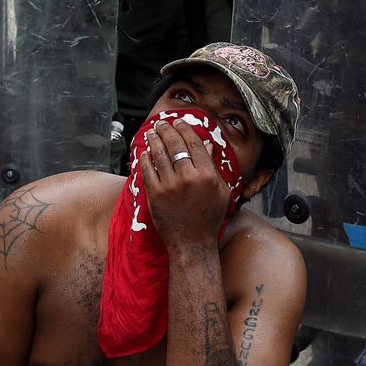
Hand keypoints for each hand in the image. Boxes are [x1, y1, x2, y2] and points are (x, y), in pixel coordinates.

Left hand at [139, 120, 228, 251]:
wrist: (192, 243)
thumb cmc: (208, 219)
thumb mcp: (221, 192)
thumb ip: (214, 167)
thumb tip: (207, 145)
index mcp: (208, 175)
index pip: (194, 143)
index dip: (185, 129)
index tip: (179, 122)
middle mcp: (189, 178)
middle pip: (175, 144)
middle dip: (167, 129)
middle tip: (162, 123)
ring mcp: (170, 186)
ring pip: (160, 154)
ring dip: (154, 139)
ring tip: (152, 132)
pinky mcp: (155, 194)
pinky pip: (147, 170)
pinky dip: (145, 158)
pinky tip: (144, 151)